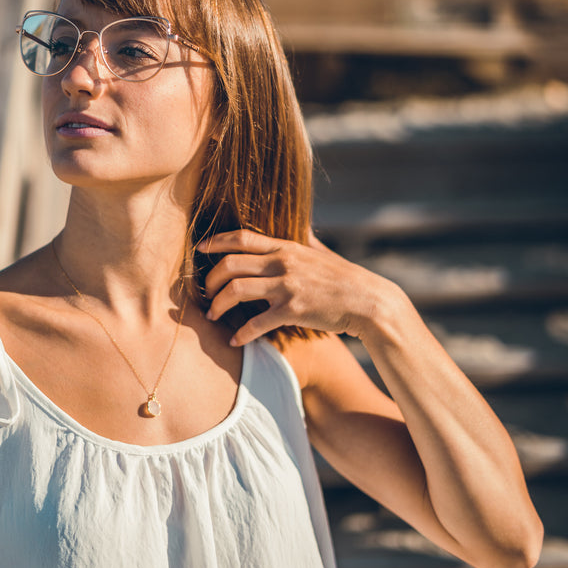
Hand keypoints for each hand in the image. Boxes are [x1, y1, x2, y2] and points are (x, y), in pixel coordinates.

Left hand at [197, 229, 397, 345]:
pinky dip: (242, 334)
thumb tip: (299, 226)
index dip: (216, 241)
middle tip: (205, 292)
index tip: (199, 248)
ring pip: (236, 291)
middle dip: (210, 279)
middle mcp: (283, 263)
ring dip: (218, 304)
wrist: (368, 301)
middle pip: (230, 264)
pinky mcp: (292, 311)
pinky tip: (235, 341)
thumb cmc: (344, 278)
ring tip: (212, 315)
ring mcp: (286, 287)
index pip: (242, 237)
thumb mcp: (321, 252)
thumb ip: (303, 241)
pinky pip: (256, 323)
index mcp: (286, 247)